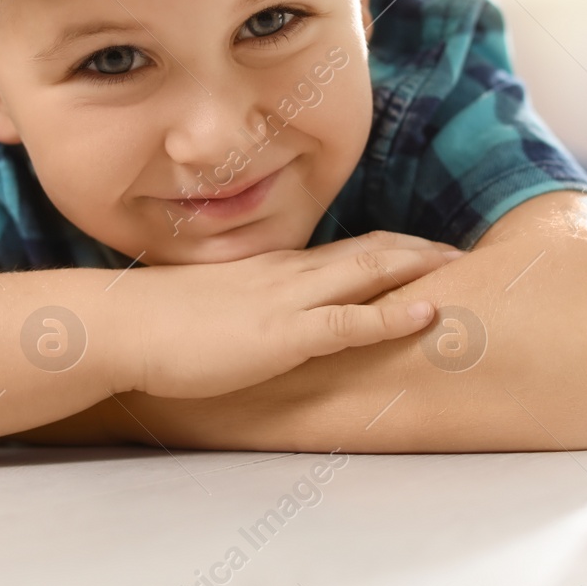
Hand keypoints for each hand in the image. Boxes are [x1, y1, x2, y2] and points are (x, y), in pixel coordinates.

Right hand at [110, 230, 462, 397]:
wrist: (121, 326)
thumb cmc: (157, 323)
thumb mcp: (215, 308)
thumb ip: (248, 308)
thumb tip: (262, 322)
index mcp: (274, 271)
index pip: (346, 250)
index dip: (393, 250)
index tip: (428, 253)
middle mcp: (288, 276)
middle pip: (370, 252)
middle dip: (420, 252)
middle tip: (465, 254)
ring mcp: (287, 302)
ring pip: (368, 274)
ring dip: (419, 270)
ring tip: (463, 269)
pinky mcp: (281, 335)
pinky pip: (346, 322)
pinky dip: (391, 316)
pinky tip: (427, 312)